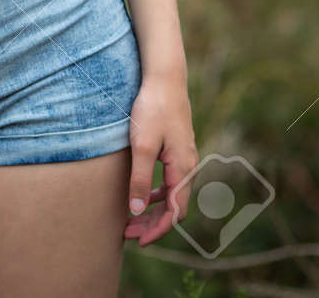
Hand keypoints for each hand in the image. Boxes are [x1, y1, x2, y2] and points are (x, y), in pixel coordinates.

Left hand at [123, 71, 197, 247]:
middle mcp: (189, 166)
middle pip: (174, 207)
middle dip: (153, 223)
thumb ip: (140, 179)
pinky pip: (171, 180)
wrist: (165, 77)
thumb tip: (137, 211)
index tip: (138, 241)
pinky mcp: (178, 148)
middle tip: (130, 233)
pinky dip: (157, 192)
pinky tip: (143, 192)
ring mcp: (185, 157)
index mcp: (182, 169)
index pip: (174, 213)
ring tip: (133, 218)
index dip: (157, 230)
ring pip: (172, 194)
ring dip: (154, 209)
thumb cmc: (153, 109)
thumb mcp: (142, 146)